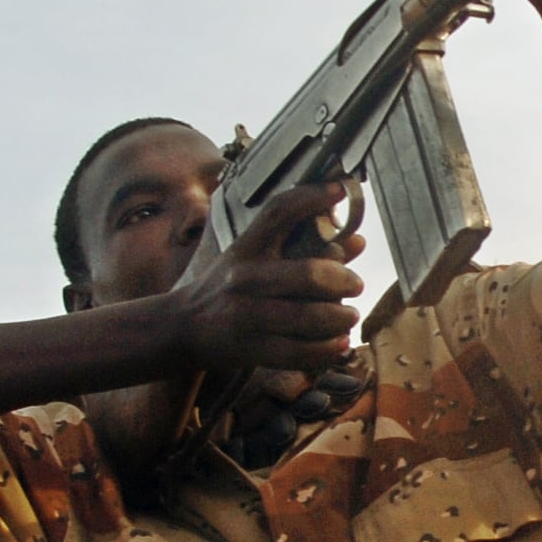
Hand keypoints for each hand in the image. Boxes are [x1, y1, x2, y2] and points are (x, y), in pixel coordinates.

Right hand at [169, 182, 365, 376]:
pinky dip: (327, 349)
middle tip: (356, 285)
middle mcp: (244, 278)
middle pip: (309, 274)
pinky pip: (300, 351)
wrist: (184, 327)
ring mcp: (245, 315)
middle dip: (344, 280)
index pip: (278, 213)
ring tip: (349, 316)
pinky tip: (339, 343)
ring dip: (342, 317)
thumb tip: (357, 240)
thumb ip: (305, 248)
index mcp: (246, 248)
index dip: (311, 198)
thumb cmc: (229, 287)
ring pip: (310, 316)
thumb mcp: (255, 258)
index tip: (340, 190)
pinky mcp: (250, 349)